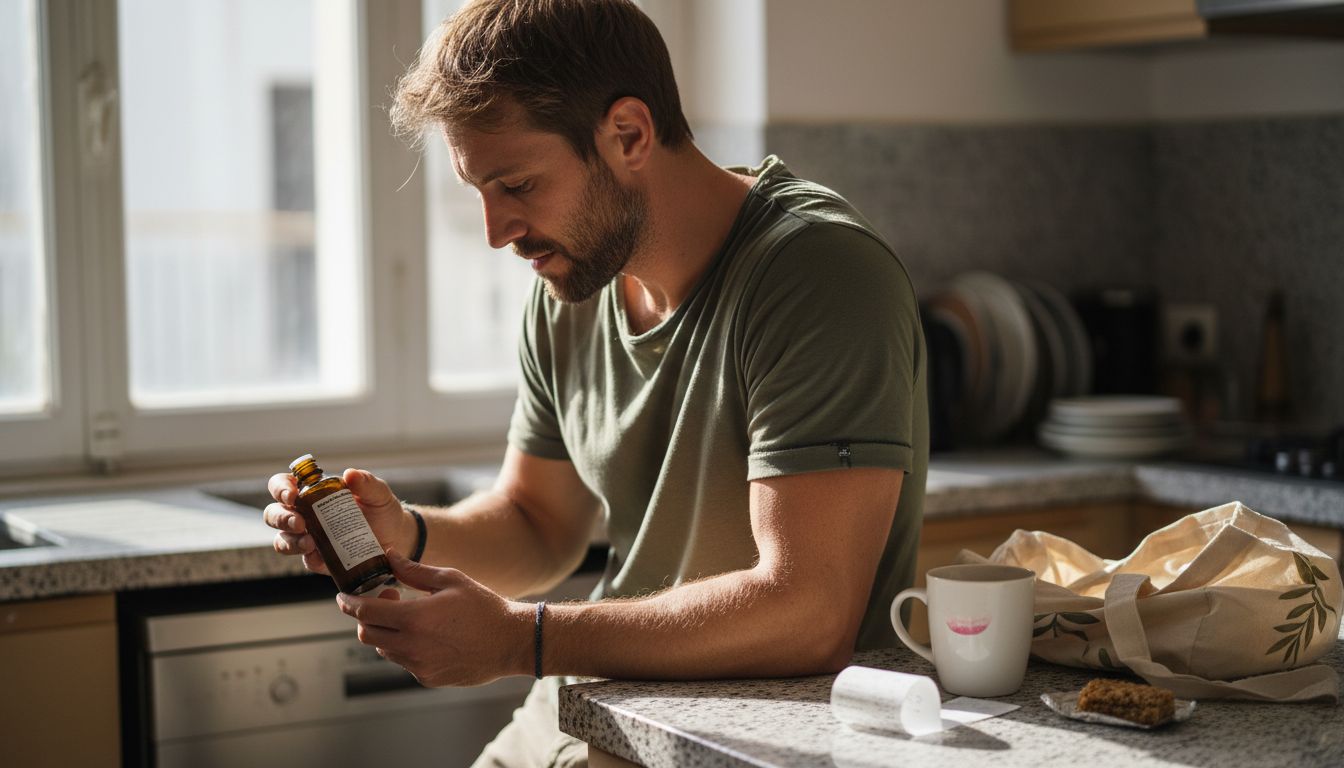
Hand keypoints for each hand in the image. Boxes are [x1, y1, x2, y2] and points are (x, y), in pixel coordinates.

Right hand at [262, 468, 413, 575]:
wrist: (396, 537)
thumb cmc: (381, 509)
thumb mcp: (378, 493)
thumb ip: (366, 482)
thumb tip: (349, 474)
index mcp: (312, 492)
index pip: (282, 485)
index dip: (280, 488)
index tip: (292, 495)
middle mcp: (304, 514)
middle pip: (274, 514)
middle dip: (281, 518)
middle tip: (300, 523)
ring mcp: (308, 538)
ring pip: (282, 540)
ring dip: (290, 542)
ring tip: (310, 543)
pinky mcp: (319, 559)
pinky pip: (305, 560)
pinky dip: (308, 558)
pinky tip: (318, 555)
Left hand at [337, 548, 532, 686]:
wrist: (511, 641)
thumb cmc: (484, 607)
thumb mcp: (450, 580)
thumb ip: (414, 571)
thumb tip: (389, 556)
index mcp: (415, 617)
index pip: (365, 612)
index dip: (348, 603)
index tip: (343, 597)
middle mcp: (412, 645)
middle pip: (366, 633)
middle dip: (365, 617)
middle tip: (384, 600)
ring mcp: (419, 665)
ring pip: (383, 649)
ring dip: (385, 632)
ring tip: (409, 617)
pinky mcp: (427, 678)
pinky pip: (403, 662)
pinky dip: (404, 647)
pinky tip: (427, 635)